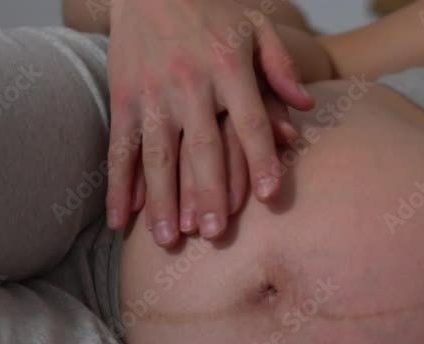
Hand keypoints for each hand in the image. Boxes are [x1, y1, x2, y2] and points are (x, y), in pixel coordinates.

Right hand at [105, 0, 314, 245]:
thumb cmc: (213, 9)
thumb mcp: (255, 26)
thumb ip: (281, 67)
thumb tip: (305, 108)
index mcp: (228, 67)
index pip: (249, 121)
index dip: (261, 158)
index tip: (270, 196)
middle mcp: (189, 83)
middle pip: (202, 147)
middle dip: (208, 193)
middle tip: (216, 235)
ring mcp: (152, 93)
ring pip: (157, 156)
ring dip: (161, 201)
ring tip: (168, 240)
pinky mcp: (123, 97)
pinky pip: (120, 148)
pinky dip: (118, 186)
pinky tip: (120, 220)